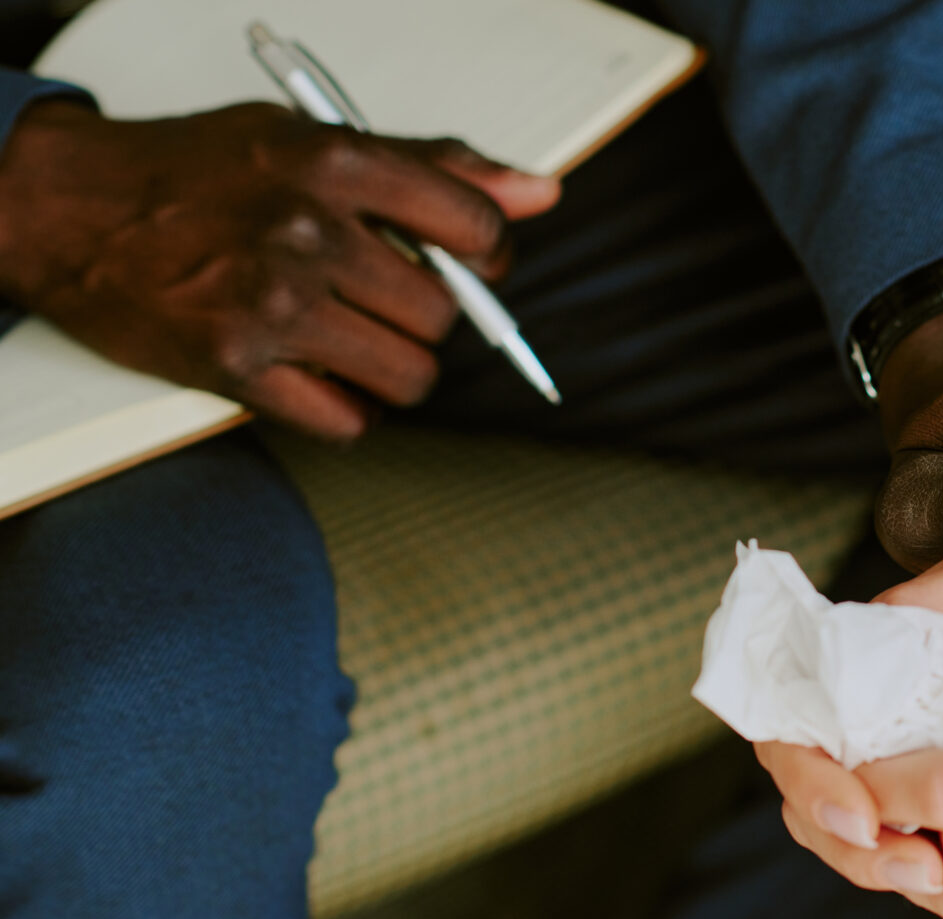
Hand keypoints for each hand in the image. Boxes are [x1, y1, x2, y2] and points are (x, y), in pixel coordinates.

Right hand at [0, 100, 560, 439]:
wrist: (68, 210)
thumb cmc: (196, 171)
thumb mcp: (307, 139)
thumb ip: (430, 167)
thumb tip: (539, 194)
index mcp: (335, 164)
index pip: (476, 229)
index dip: (483, 255)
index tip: (463, 261)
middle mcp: (306, 232)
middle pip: (442, 314)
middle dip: (424, 316)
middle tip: (378, 299)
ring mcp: (271, 304)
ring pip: (409, 375)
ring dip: (392, 370)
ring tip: (349, 339)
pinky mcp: (236, 367)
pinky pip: (347, 422)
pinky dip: (346, 412)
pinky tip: (317, 376)